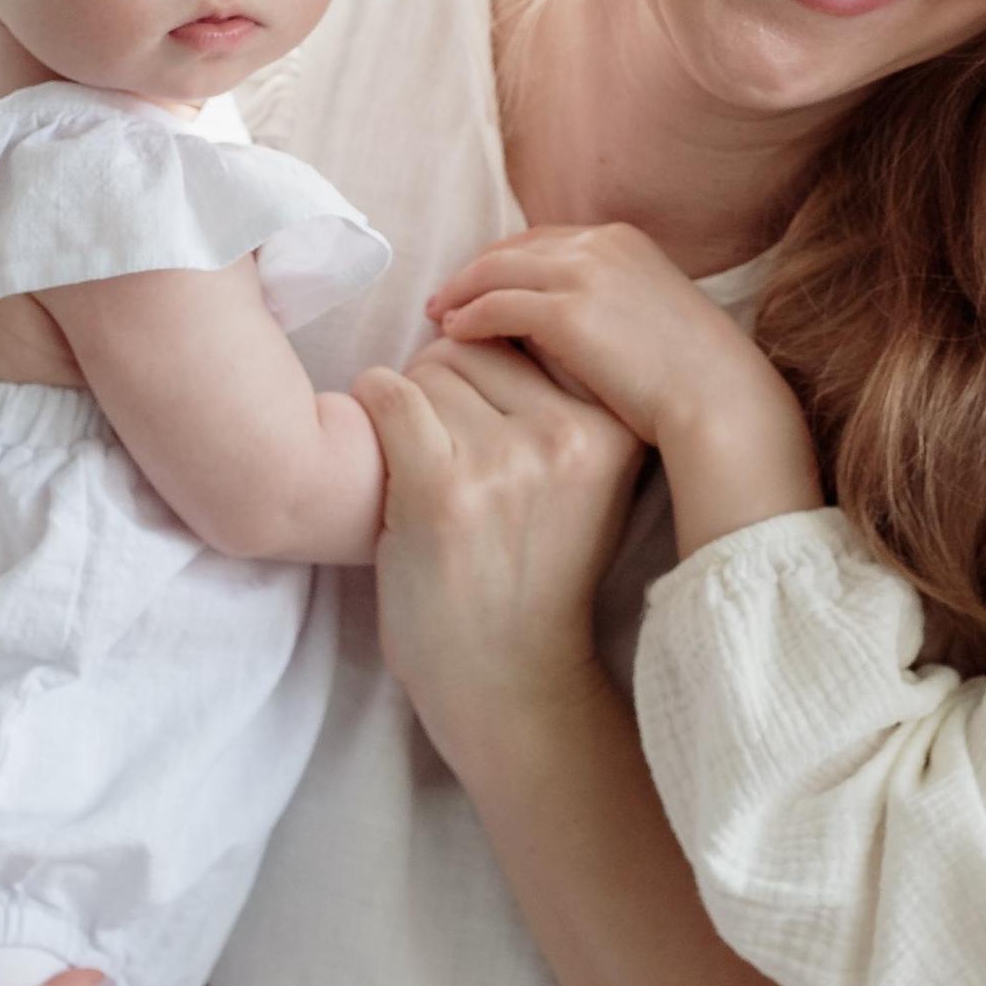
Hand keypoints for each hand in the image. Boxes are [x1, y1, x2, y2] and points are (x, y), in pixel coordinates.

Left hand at [355, 335, 644, 774]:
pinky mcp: (442, 486)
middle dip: (447, 388)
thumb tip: (507, 302)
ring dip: (409, 413)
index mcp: (616, 427)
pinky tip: (390, 466)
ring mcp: (507, 460)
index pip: (534, 334)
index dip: (495, 374)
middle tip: (452, 459)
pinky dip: (369, 419)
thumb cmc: (535, 577)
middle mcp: (571, 434)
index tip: (491, 430)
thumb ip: (565, 399)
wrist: (509, 683)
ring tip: (429, 475)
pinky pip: (385, 396)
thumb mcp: (587, 480)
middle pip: (474, 344)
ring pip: (426, 368)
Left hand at [429, 223, 773, 448]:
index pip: (544, 240)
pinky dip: (471, 318)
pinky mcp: (568, 313)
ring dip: (462, 292)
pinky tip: (455, 336)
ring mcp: (584, 274)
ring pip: (496, 271)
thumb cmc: (695, 378)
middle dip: (474, 271)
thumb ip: (612, 307)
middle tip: (445, 298)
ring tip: (441, 318)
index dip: (505, 262)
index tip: (480, 285)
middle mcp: (601, 244)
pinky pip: (498, 306)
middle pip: (513, 248)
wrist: (721, 399)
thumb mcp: (653, 321)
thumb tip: (570, 327)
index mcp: (623, 241)